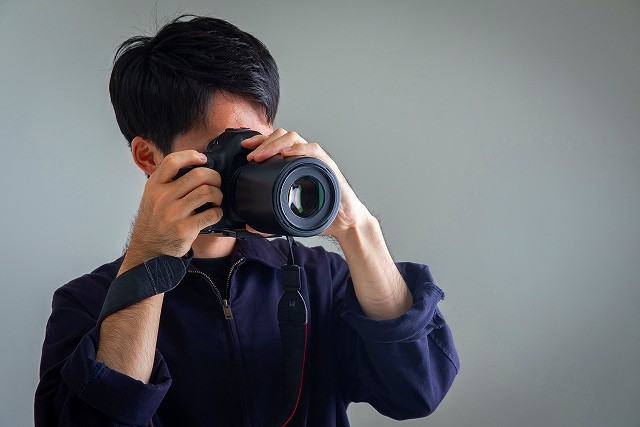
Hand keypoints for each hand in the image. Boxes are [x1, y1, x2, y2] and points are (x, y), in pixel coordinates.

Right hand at [123, 150, 222, 268]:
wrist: (148, 249)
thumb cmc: (154, 221)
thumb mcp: (152, 196)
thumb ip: (167, 181)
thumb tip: (196, 165)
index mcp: (154, 186)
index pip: (172, 161)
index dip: (191, 156)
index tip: (203, 159)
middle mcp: (162, 198)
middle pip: (198, 175)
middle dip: (214, 177)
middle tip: (217, 182)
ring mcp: (173, 214)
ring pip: (207, 192)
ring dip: (218, 194)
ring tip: (216, 199)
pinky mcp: (185, 229)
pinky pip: (211, 214)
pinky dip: (218, 212)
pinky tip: (214, 213)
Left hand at [242, 129, 371, 239]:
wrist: (346, 222)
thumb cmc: (322, 214)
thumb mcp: (292, 217)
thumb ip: (271, 222)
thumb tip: (250, 228)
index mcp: (295, 164)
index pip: (276, 144)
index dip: (260, 142)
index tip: (246, 148)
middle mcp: (305, 157)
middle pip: (282, 136)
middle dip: (264, 142)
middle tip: (251, 156)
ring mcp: (316, 160)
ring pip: (294, 138)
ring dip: (275, 144)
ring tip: (262, 155)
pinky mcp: (327, 166)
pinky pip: (313, 150)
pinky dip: (298, 149)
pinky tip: (286, 153)